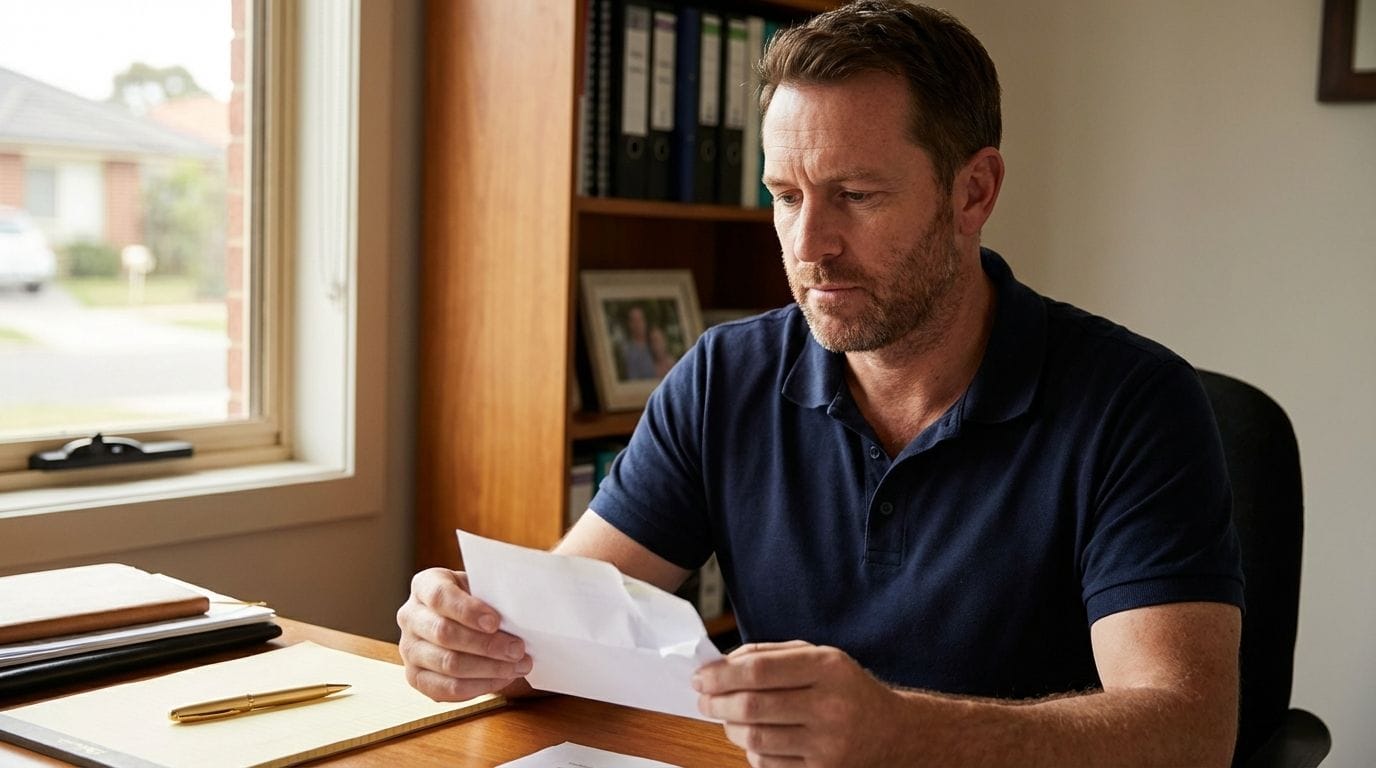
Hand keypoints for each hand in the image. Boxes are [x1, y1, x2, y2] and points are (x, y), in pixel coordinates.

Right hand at [396, 568, 532, 700]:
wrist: (462, 621)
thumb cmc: (476, 601)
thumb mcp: (482, 587)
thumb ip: (492, 595)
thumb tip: (518, 613)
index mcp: (424, 585)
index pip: (439, 597)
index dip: (468, 610)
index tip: (495, 622)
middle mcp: (410, 617)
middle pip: (444, 633)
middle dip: (486, 644)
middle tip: (518, 649)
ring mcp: (409, 650)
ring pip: (448, 664)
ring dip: (488, 668)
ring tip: (517, 666)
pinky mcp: (416, 678)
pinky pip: (447, 689)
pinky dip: (479, 686)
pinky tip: (501, 678)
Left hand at [693, 641, 903, 766]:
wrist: (893, 733)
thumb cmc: (847, 690)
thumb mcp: (820, 658)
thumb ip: (772, 655)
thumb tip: (722, 664)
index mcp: (828, 668)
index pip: (760, 669)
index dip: (722, 675)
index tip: (701, 678)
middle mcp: (830, 706)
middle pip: (753, 706)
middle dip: (717, 703)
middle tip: (704, 700)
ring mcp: (827, 744)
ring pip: (755, 738)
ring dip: (730, 728)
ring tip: (727, 718)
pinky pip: (768, 763)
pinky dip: (751, 751)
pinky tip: (755, 738)